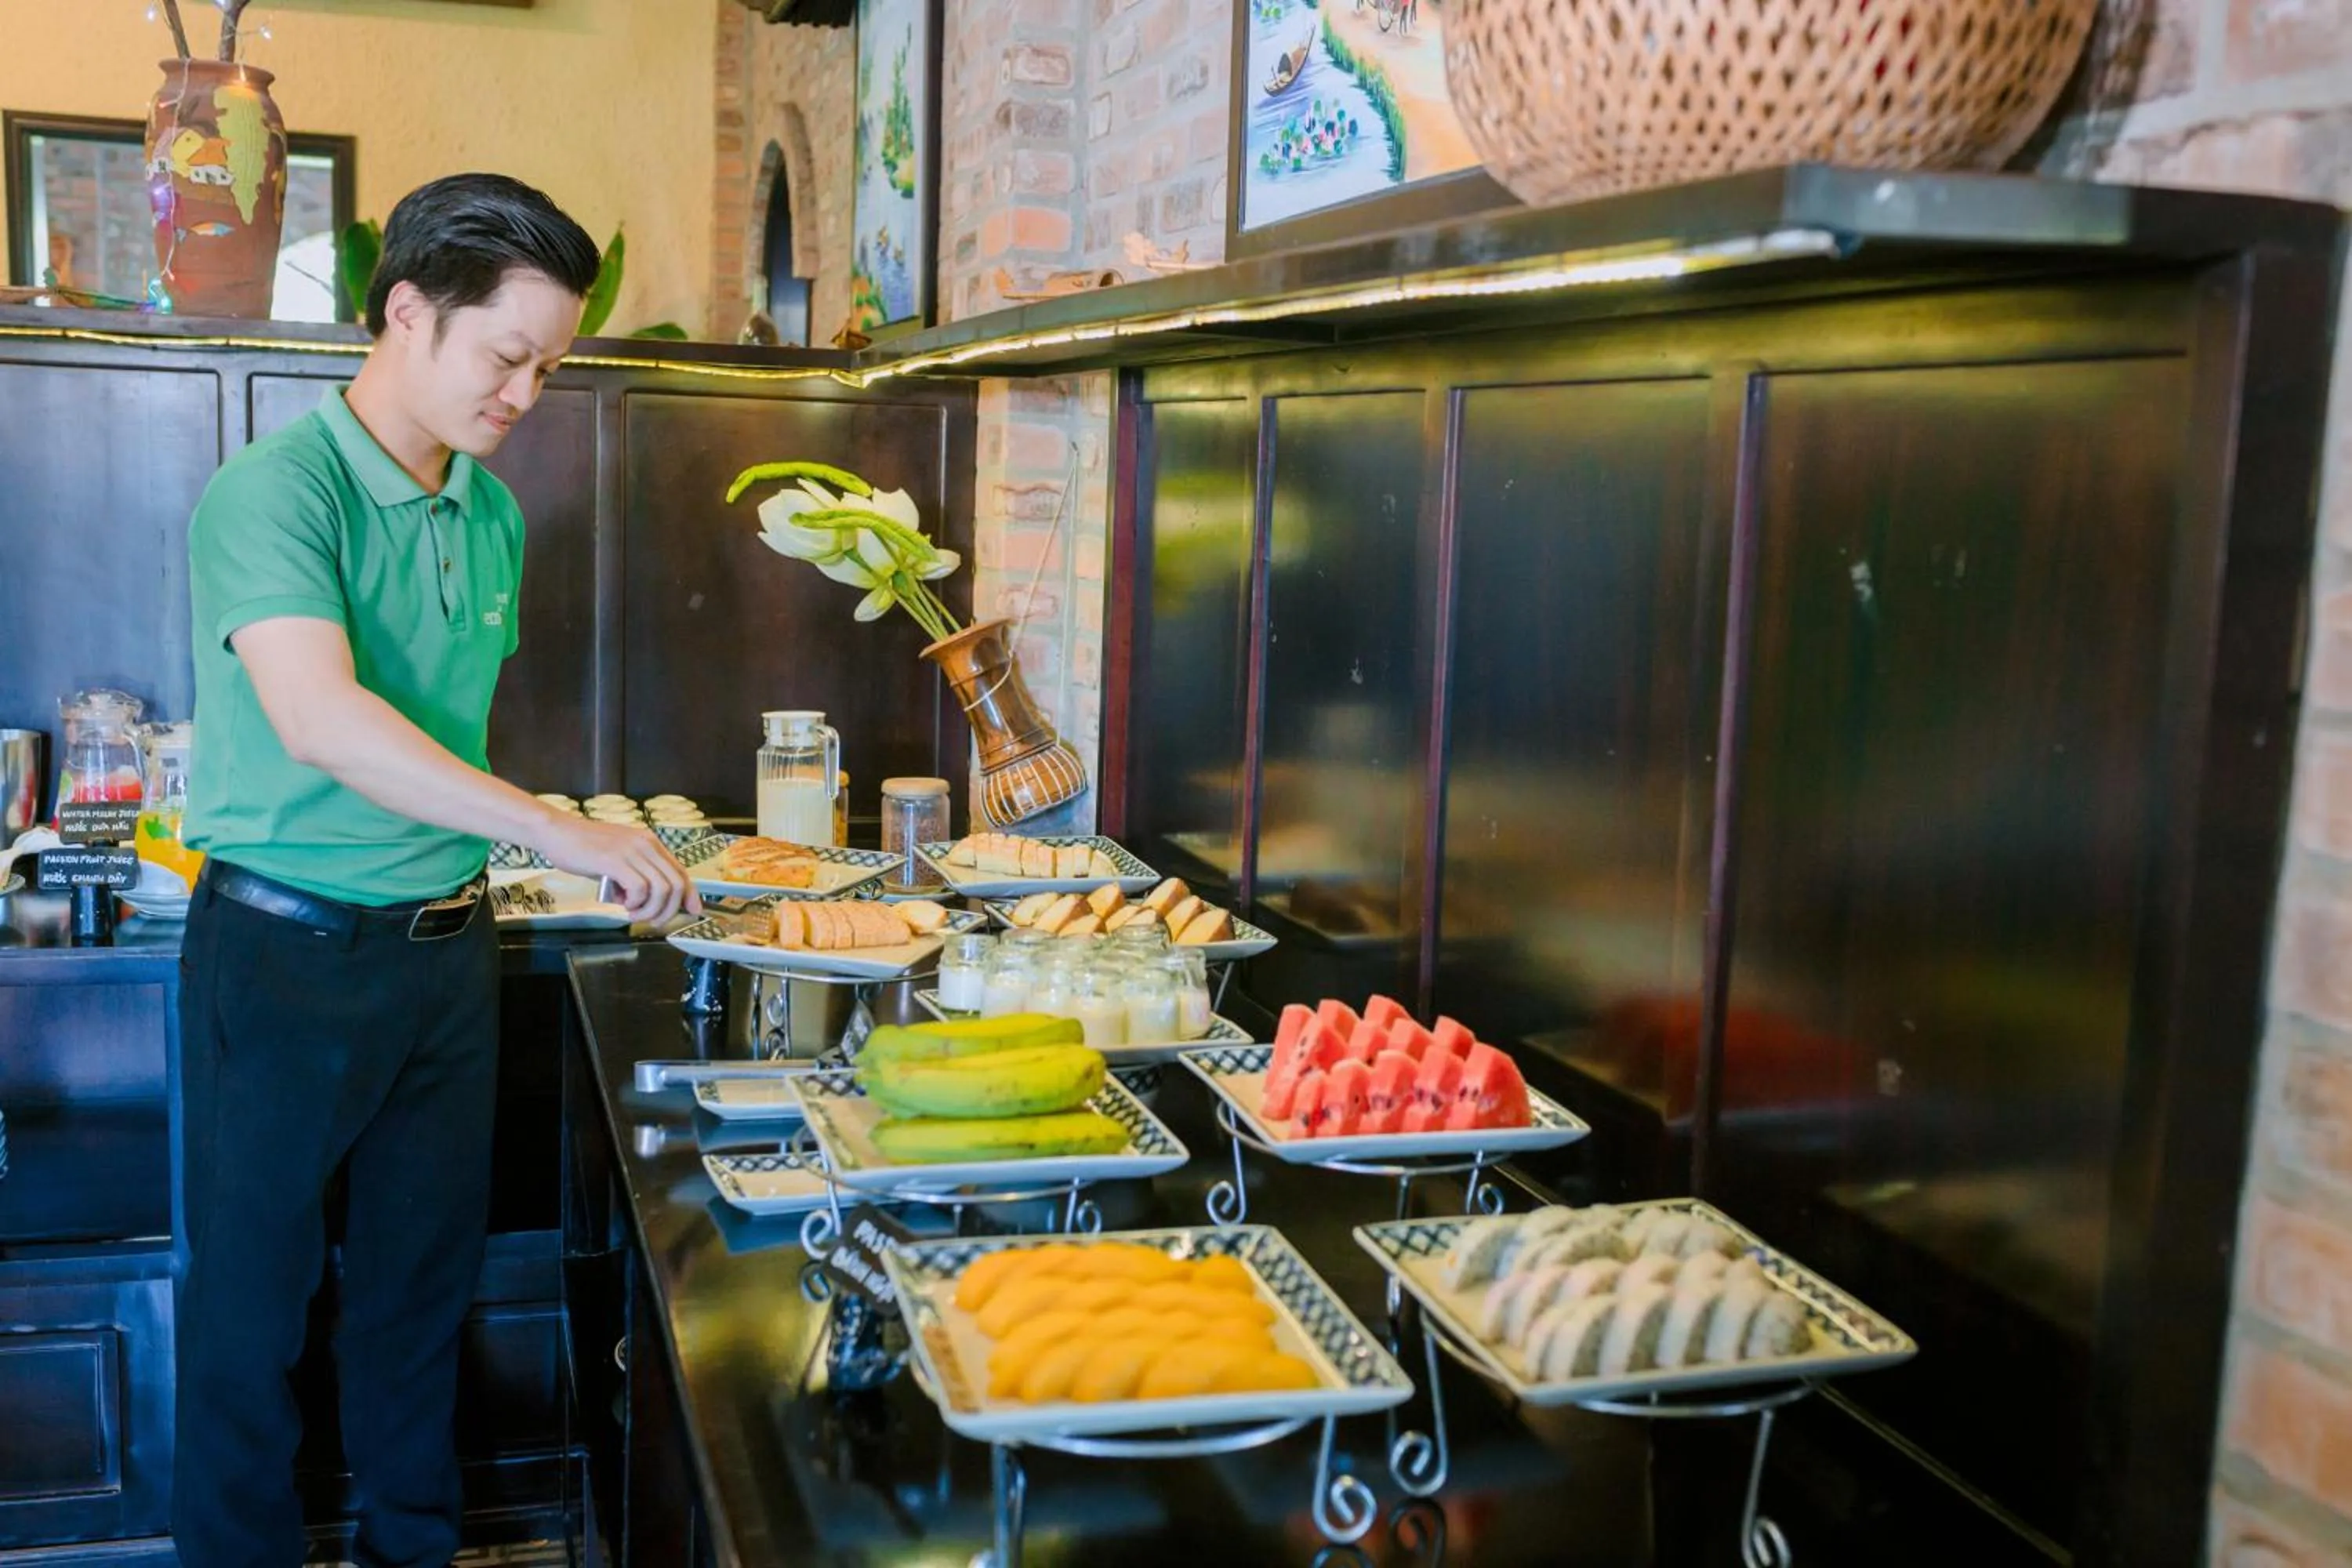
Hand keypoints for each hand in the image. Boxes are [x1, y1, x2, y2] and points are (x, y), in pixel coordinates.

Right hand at [537, 815, 701, 924]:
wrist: (556, 832)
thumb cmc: (583, 848)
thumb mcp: (618, 859)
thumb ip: (634, 876)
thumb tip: (645, 903)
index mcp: (650, 842)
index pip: (680, 870)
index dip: (690, 894)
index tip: (693, 911)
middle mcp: (646, 844)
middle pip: (676, 883)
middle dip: (668, 909)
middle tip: (651, 921)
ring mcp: (631, 851)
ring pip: (661, 889)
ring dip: (650, 910)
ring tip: (633, 915)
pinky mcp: (615, 860)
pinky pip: (640, 888)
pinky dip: (636, 903)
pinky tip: (623, 904)